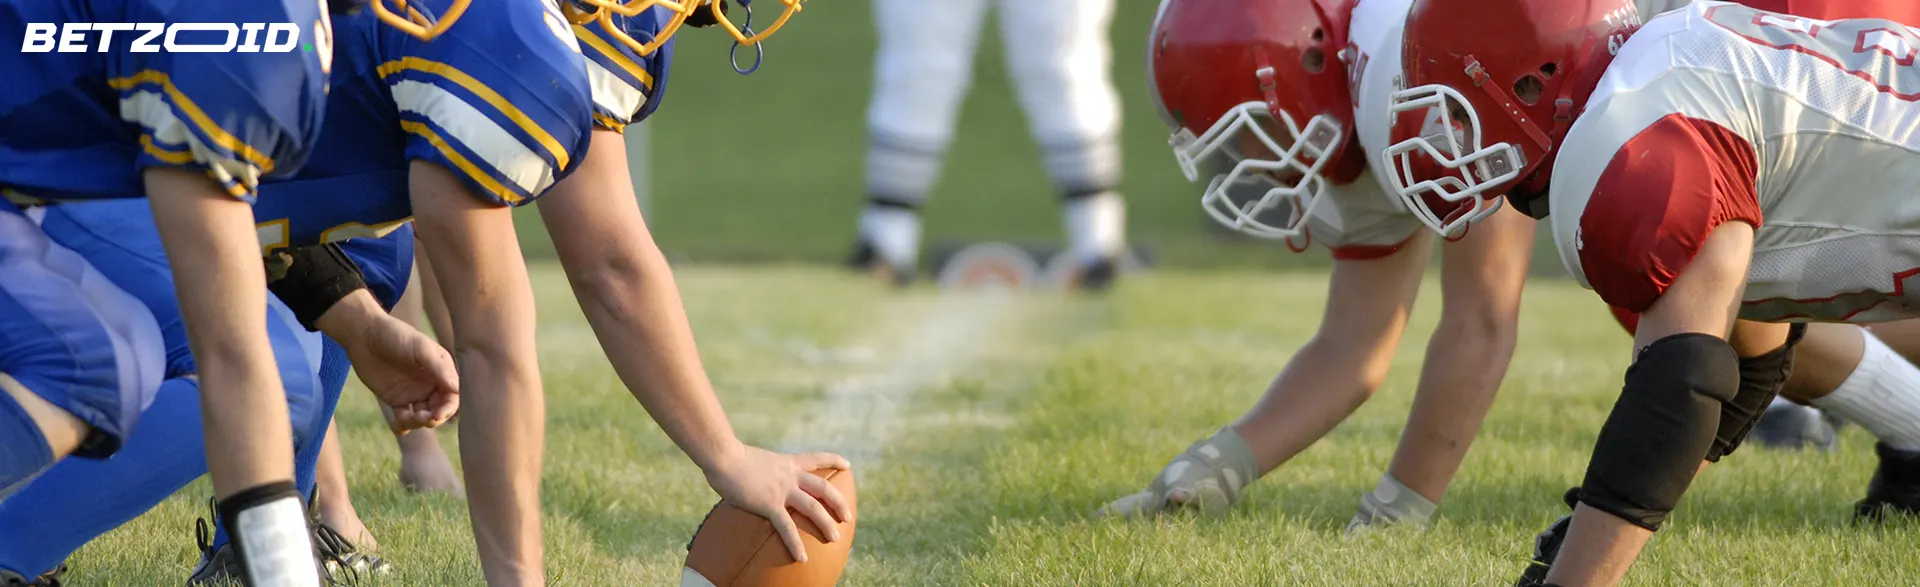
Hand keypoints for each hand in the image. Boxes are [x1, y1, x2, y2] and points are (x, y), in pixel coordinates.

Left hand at [328, 305, 459, 430]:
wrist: (365, 335)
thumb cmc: (396, 335)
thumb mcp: (420, 348)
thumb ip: (439, 368)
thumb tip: (457, 389)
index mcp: (441, 371)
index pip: (452, 396)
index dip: (448, 409)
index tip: (437, 416)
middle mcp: (431, 384)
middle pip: (439, 409)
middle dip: (433, 418)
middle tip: (421, 418)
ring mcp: (414, 393)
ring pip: (423, 417)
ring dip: (418, 423)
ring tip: (404, 418)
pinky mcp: (396, 399)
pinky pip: (404, 418)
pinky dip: (403, 426)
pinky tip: (397, 427)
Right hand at [703, 446, 851, 563]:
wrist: (723, 456)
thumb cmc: (728, 457)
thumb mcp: (752, 461)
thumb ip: (759, 471)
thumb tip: (750, 480)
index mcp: (786, 462)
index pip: (816, 458)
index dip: (833, 460)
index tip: (848, 465)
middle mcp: (789, 475)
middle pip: (823, 487)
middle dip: (838, 502)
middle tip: (847, 516)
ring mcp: (781, 490)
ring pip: (813, 507)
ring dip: (826, 524)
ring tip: (834, 538)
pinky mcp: (769, 504)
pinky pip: (787, 527)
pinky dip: (795, 544)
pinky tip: (802, 557)